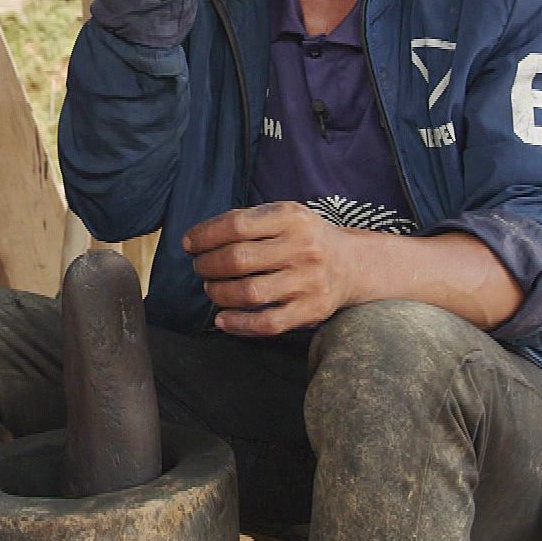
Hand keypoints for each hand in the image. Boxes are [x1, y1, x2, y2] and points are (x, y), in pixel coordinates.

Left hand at [185, 202, 365, 335]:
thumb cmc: (305, 238)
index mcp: (292, 218)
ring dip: (218, 293)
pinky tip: (223, 319)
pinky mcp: (311, 310)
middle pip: (238, 260)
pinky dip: (238, 324)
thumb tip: (198, 239)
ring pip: (249, 293)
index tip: (189, 244)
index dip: (205, 235)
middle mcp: (302, 248)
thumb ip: (248, 222)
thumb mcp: (284, 216)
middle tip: (200, 268)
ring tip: (211, 289)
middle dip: (207, 265)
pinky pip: (267, 323)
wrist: (352, 264)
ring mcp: (308, 281)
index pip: (236, 225)